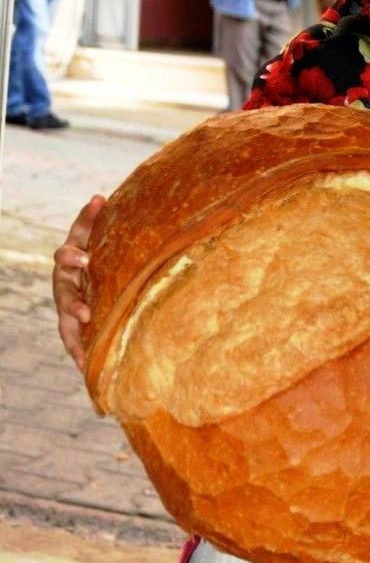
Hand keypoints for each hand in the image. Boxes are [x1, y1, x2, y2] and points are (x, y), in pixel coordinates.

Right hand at [52, 195, 104, 369]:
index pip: (79, 230)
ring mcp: (67, 299)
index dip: (87, 215)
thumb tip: (101, 196)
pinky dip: (77, 350)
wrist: (101, 302)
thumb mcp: (114, 251)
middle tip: (84, 260)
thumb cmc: (110, 268)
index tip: (98, 201)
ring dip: (74, 308)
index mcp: (79, 252)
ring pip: (65, 303)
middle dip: (72, 260)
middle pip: (63, 263)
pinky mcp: (71, 325)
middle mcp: (68, 274)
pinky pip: (70, 338)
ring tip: (85, 316)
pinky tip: (85, 365)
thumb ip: (107, 228)